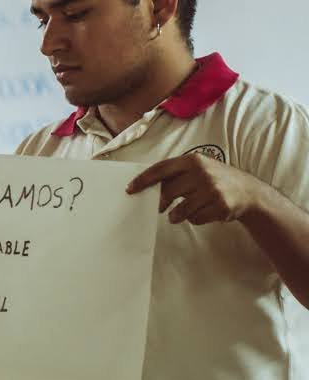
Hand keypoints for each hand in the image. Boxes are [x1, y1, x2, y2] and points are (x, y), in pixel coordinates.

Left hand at [126, 152, 265, 224]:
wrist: (249, 192)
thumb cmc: (216, 180)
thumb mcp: (198, 169)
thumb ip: (176, 174)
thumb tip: (146, 187)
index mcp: (193, 161)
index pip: (161, 169)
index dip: (143, 180)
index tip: (130, 189)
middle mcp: (202, 173)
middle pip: (167, 192)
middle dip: (161, 202)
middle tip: (160, 206)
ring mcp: (212, 190)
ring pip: (180, 210)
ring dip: (178, 214)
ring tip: (185, 210)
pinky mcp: (220, 206)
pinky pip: (194, 219)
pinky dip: (195, 219)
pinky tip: (204, 211)